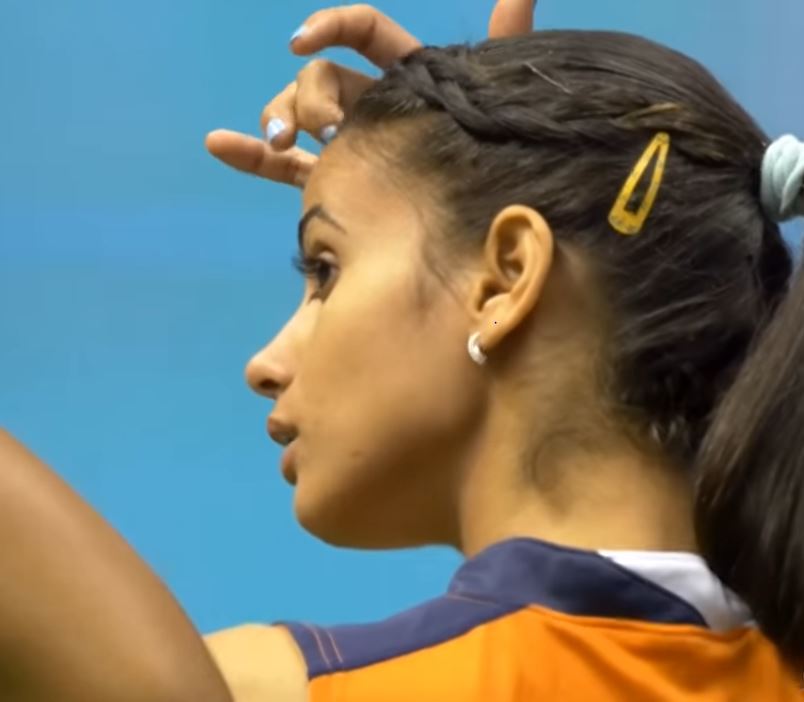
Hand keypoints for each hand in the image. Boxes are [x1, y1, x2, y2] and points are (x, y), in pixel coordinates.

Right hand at [205, 1, 536, 187]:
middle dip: (311, 93)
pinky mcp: (325, 181)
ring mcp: (343, 143)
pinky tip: (218, 144)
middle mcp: (369, 104)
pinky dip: (250, 155)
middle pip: (323, 76)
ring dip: (276, 115)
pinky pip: (282, 166)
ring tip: (276, 140)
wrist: (464, 237)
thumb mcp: (490, 104)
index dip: (332, 26)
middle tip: (323, 128)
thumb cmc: (480, 161)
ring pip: (295, 112)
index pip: (364, 33)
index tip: (302, 39)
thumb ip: (504, 49)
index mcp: (404, 78)